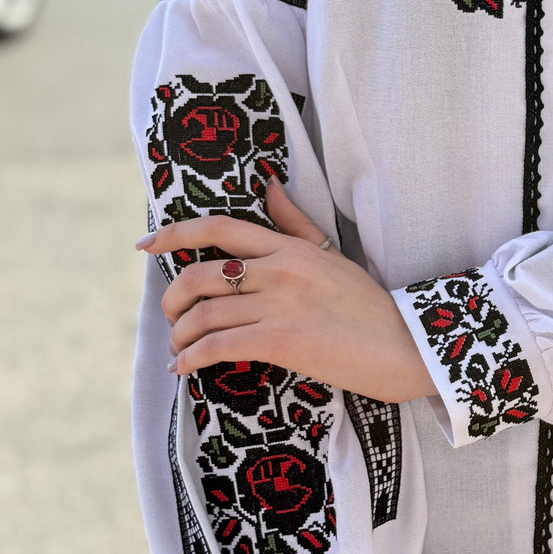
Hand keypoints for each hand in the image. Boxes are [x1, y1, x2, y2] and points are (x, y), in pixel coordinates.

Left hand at [137, 178, 436, 401]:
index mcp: (290, 247)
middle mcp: (279, 269)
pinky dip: (191, 359)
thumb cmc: (370, 306)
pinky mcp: (281, 340)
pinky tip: (185, 369)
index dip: (174, 234)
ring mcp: (279, 304)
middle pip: (199, 275)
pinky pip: (217, 345)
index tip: (146, 246)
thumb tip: (268, 183)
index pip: (220, 228)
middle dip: (172, 300)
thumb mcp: (332, 255)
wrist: (406, 347)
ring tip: (181, 351)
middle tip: (172, 318)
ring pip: (202, 314)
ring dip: (180, 337)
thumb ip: (295, 222)